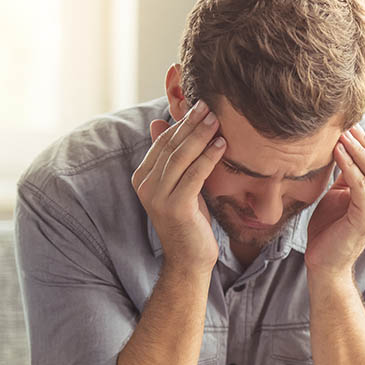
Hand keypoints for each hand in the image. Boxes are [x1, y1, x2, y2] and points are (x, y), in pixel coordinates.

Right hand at [131, 100, 225, 272]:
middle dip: (191, 123)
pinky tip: (222, 145)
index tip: (199, 105)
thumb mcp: (180, 184)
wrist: (190, 259)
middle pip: (170, 145)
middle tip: (209, 105)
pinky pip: (194, 175)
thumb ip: (173, 157)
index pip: (162, 141)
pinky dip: (208, 157)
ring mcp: (157, 196)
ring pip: (181, 157)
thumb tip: (162, 122)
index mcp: (143, 176)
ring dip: (200, 135)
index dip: (181, 122)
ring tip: (217, 119)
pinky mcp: (175, 207)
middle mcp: (145, 185)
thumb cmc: (190, 220)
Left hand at [305, 126, 364, 277]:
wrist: (325, 264)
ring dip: (358, 150)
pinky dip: (349, 166)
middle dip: (364, 142)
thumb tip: (340, 149)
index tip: (348, 126)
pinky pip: (360, 185)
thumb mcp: (338, 196)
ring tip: (341, 135)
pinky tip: (337, 153)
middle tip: (345, 125)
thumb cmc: (328, 231)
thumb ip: (345, 177)